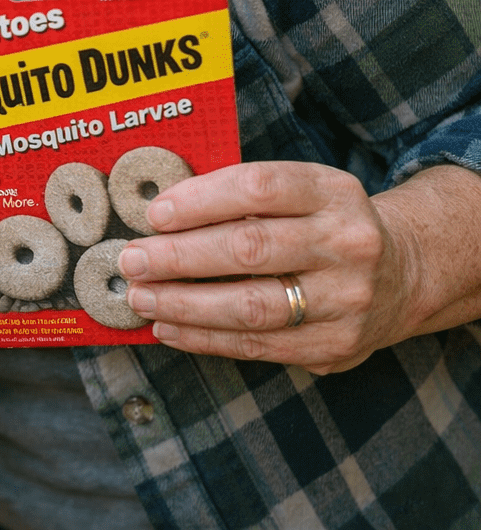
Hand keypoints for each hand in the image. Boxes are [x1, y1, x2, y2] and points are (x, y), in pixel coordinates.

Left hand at [117, 161, 410, 374]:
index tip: (154, 214)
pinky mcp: (335, 346)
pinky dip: (203, 337)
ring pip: (250, 305)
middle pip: (249, 248)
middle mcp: (347, 243)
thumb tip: (156, 215)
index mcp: (333, 192)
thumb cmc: (321, 224)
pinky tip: (168, 326)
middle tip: (131, 259)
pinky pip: (257, 345)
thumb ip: (241, 196)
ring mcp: (346, 299)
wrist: (403, 274)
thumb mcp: (301, 192)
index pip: (258, 188)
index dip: (200, 200)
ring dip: (183, 303)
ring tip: (140, 296)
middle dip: (178, 256)